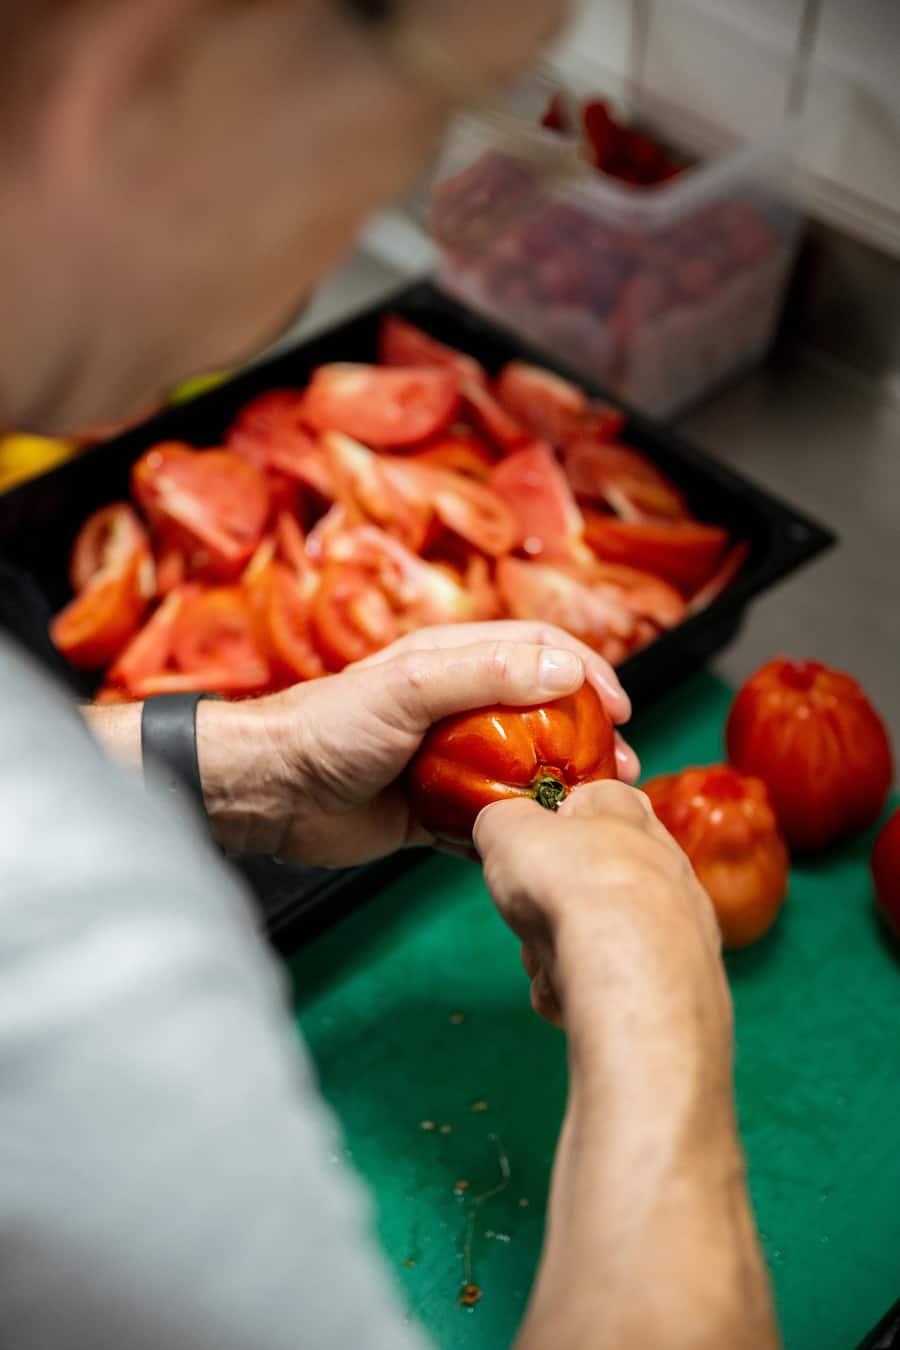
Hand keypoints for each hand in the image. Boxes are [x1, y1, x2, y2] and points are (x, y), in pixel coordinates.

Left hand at [199, 621, 636, 865]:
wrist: (273, 794)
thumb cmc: (330, 725)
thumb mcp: (410, 688)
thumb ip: (485, 674)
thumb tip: (563, 669)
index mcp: (452, 662)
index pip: (537, 650)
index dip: (584, 670)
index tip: (619, 707)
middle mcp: (457, 707)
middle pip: (542, 712)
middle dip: (587, 735)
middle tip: (622, 765)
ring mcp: (448, 761)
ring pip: (523, 768)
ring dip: (562, 786)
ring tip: (592, 807)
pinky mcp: (435, 811)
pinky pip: (492, 819)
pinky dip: (520, 830)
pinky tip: (545, 845)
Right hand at [474, 779, 725, 1028]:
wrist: (626, 966)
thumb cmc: (568, 880)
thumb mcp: (506, 828)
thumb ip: (501, 822)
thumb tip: (502, 828)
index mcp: (625, 812)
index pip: (597, 796)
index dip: (558, 819)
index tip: (533, 841)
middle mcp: (663, 861)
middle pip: (591, 877)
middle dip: (553, 900)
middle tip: (532, 910)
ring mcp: (679, 921)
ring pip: (598, 933)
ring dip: (562, 950)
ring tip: (550, 959)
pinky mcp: (680, 979)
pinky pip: (614, 981)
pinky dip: (583, 990)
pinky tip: (569, 993)